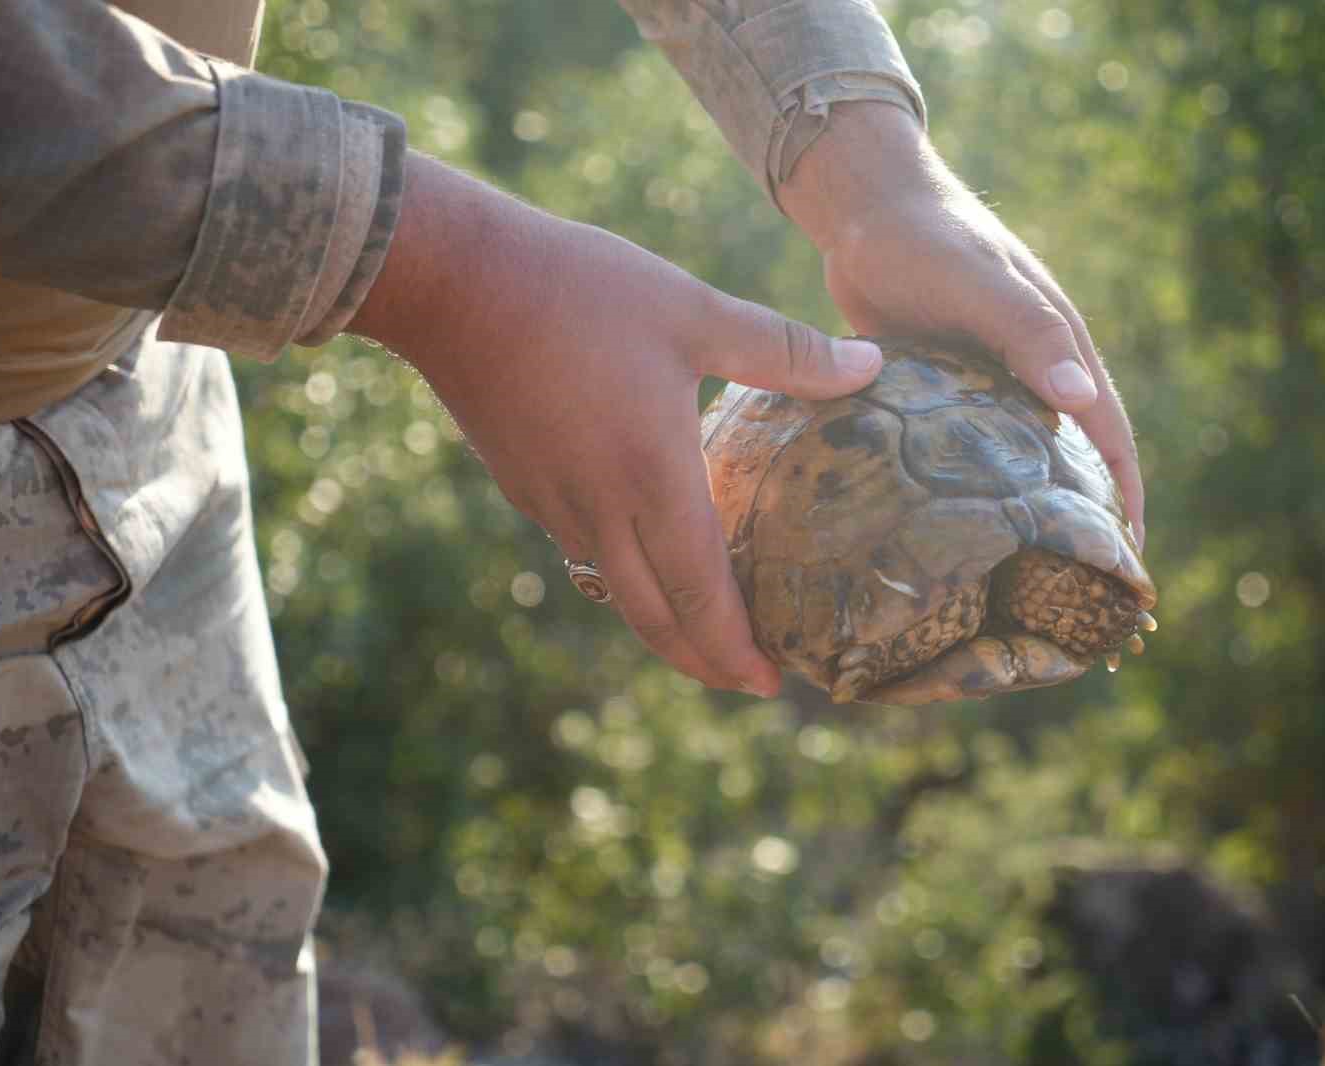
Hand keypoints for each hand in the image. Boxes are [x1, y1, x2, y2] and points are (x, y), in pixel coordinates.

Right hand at [350, 153, 883, 694]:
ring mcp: (553, 504)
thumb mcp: (692, 310)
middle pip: (656, 619)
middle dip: (705, 661)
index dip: (736, 649)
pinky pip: (585, 552)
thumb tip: (871, 366)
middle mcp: (598, 510)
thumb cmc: (578, 289)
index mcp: (650, 478)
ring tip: (708, 626)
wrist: (452, 279)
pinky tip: (646, 553)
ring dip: (665, 623)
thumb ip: (786, 351)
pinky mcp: (523, 485)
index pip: (700, 595)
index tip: (772, 684)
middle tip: (748, 680)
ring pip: (618, 591)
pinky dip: (627, 577)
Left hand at [778, 103, 1144, 548]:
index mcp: (1059, 346)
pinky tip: (957, 533)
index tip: (1131, 566)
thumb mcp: (978, 283)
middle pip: (1072, 459)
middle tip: (1076, 600)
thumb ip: (1026, 333)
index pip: (1110, 438)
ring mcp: (989, 381)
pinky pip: (969, 450)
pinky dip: (976, 491)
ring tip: (1021, 583)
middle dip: (1083, 523)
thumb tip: (1079, 400)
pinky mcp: (945, 388)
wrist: (863, 205)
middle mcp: (1033, 369)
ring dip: (1028, 513)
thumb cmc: (925, 237)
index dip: (1125, 502)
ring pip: (1020, 461)